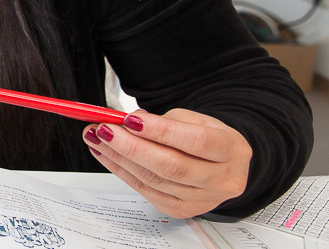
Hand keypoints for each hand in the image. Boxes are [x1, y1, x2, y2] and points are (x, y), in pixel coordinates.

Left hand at [84, 108, 250, 217]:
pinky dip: (121, 171)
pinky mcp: (182, 209)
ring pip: (155, 180)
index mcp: (231, 150)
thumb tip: (129, 122)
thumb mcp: (195, 120)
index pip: (196, 142)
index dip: (161, 131)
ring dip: (118, 158)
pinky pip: (147, 191)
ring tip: (96, 138)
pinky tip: (106, 155)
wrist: (222, 163)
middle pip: (172, 166)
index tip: (130, 119)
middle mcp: (222, 179)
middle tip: (104, 129)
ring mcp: (203, 199)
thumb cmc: (206, 137)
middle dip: (131, 146)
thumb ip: (165, 121)